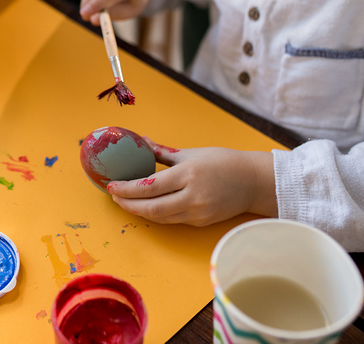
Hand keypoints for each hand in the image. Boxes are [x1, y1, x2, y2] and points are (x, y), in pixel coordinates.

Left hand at [106, 141, 277, 225]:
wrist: (253, 182)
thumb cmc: (222, 162)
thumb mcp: (190, 153)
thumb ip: (162, 152)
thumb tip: (141, 140)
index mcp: (188, 174)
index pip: (149, 186)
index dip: (127, 188)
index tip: (111, 185)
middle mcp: (192, 196)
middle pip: (151, 207)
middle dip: (128, 203)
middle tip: (114, 196)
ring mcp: (198, 212)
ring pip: (160, 217)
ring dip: (139, 211)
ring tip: (125, 201)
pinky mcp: (201, 222)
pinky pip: (171, 220)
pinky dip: (155, 214)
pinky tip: (145, 206)